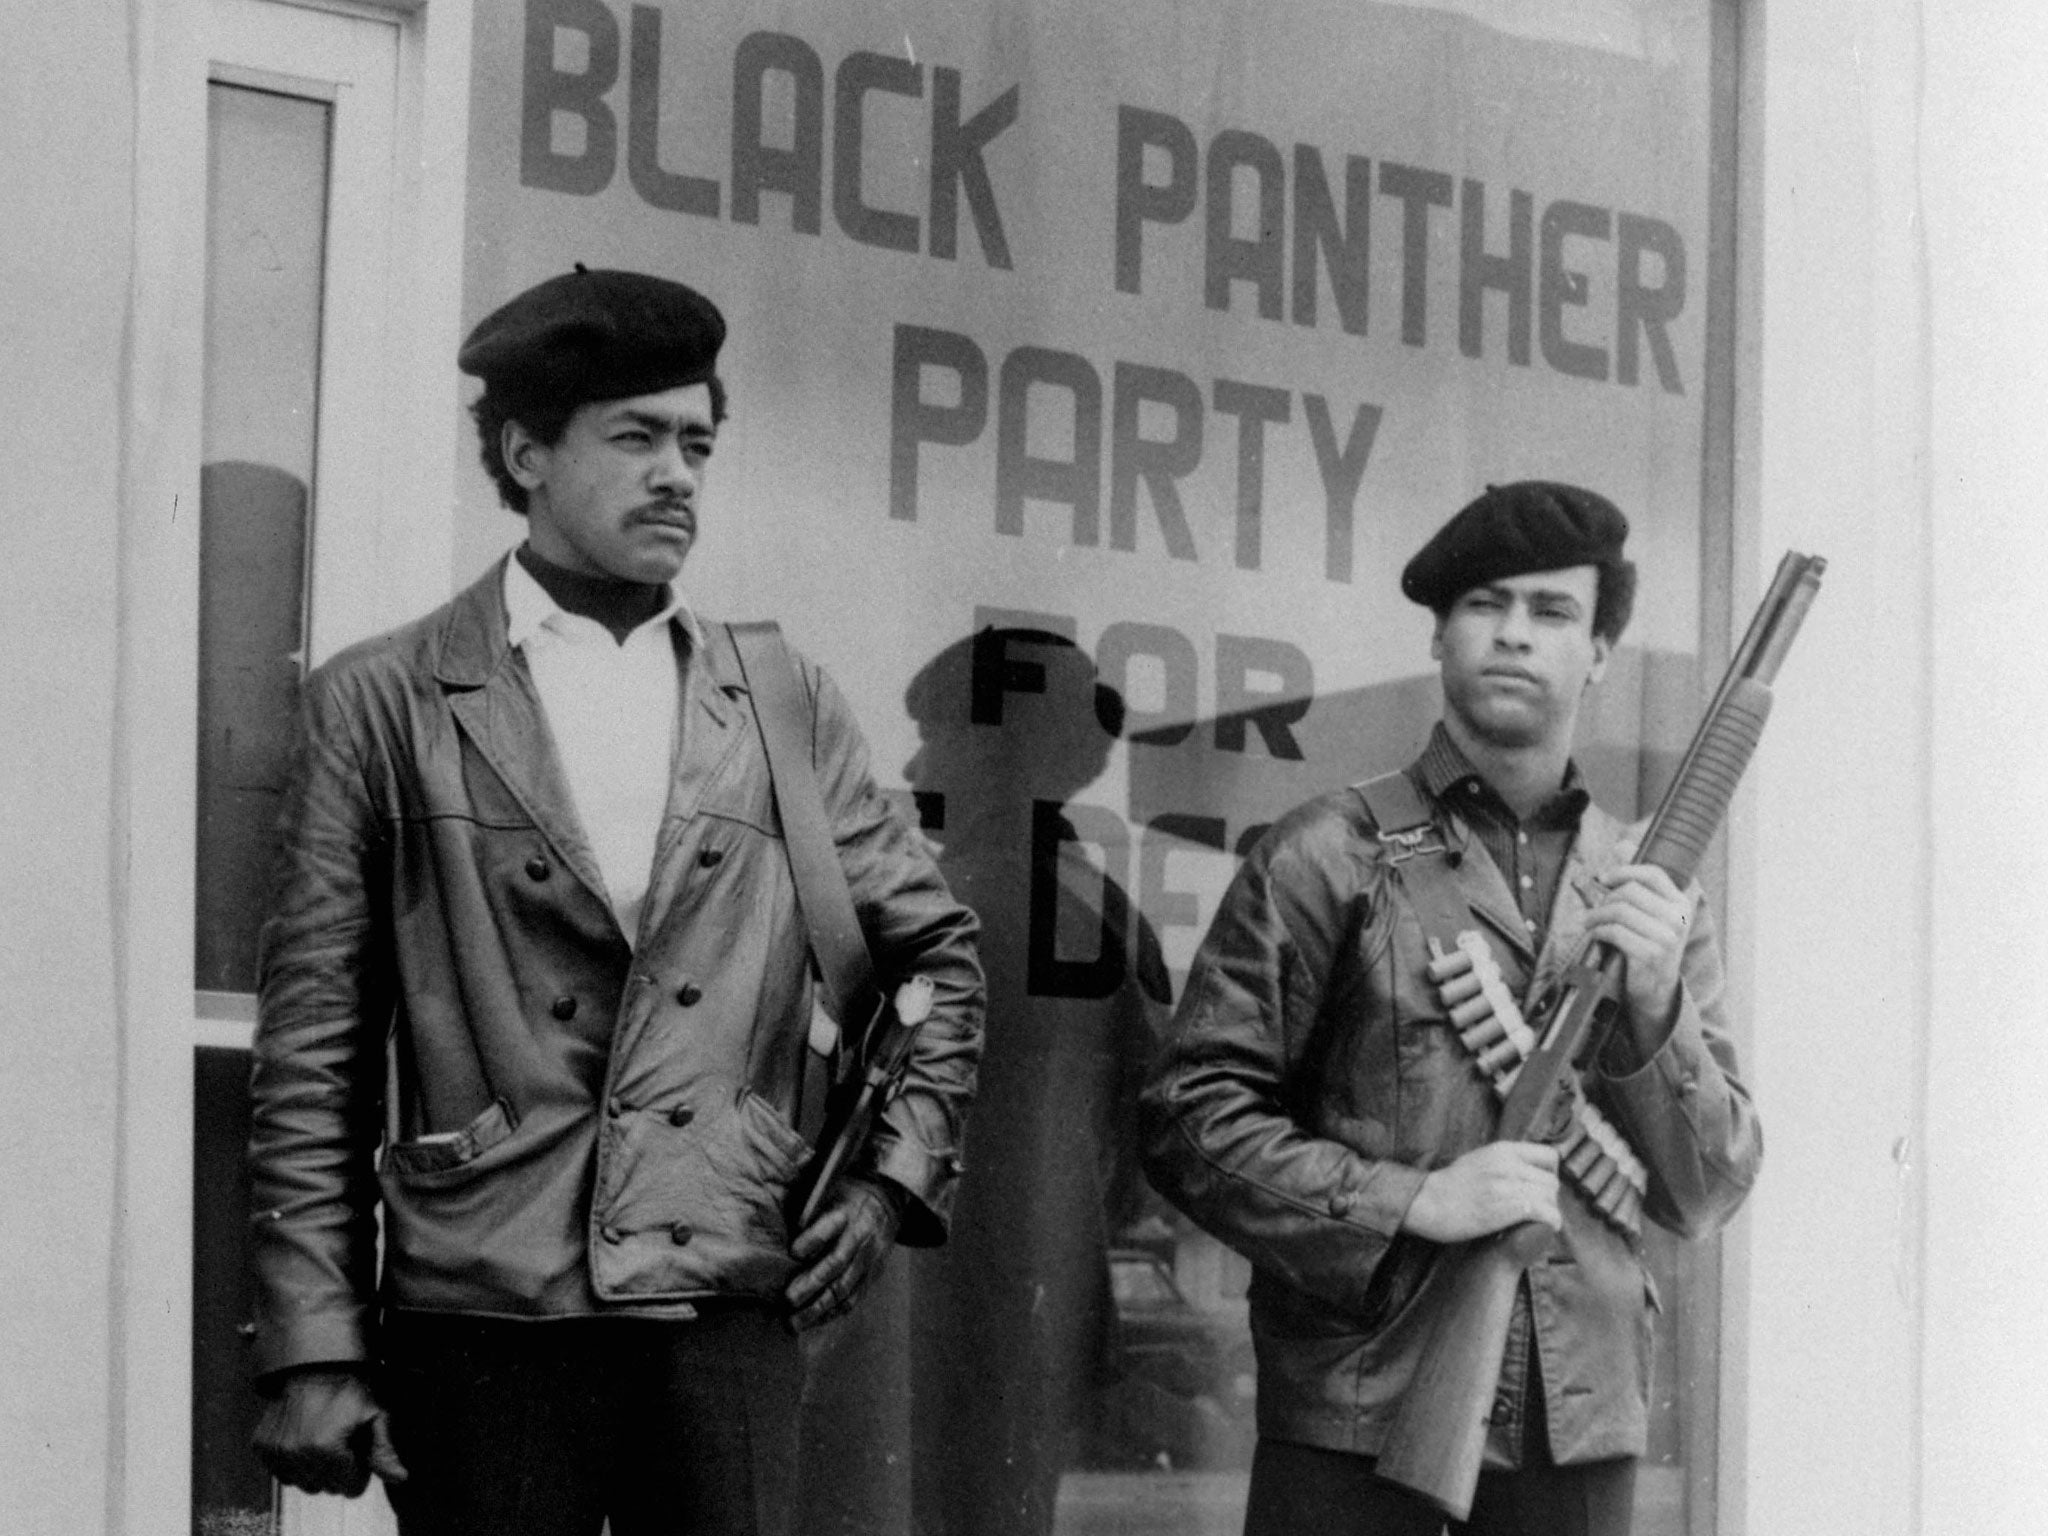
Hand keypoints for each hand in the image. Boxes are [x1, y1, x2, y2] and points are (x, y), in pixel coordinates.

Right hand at [252, 1366, 406, 1495]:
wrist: (314, 1365)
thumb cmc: (349, 1388)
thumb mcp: (375, 1415)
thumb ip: (384, 1451)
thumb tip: (400, 1478)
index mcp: (326, 1448)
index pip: (351, 1488)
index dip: (360, 1469)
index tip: (360, 1447)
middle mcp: (297, 1453)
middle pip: (327, 1488)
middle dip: (340, 1470)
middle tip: (344, 1440)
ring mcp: (276, 1452)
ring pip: (305, 1484)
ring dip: (317, 1469)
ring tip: (326, 1439)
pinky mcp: (262, 1448)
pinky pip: (283, 1474)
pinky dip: (296, 1463)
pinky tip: (306, 1441)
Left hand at [785, 1176, 902, 1330]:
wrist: (888, 1202)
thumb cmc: (847, 1198)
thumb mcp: (831, 1192)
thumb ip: (810, 1213)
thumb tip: (781, 1241)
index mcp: (848, 1212)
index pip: (830, 1227)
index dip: (812, 1240)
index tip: (793, 1252)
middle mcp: (861, 1237)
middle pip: (836, 1264)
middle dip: (810, 1285)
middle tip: (788, 1299)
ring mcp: (870, 1259)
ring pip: (844, 1289)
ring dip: (818, 1309)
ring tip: (794, 1323)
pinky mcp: (873, 1275)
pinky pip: (853, 1299)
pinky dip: (832, 1314)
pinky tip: (813, 1322)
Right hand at [1400, 1142, 1560, 1241]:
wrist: (1428, 1202)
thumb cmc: (1450, 1185)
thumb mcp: (1478, 1159)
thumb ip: (1503, 1161)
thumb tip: (1526, 1170)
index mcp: (1503, 1149)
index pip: (1549, 1156)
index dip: (1550, 1173)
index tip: (1540, 1186)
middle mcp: (1509, 1164)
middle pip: (1551, 1181)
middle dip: (1548, 1197)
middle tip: (1536, 1210)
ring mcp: (1508, 1185)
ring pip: (1550, 1198)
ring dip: (1548, 1211)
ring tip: (1536, 1221)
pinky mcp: (1508, 1208)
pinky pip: (1546, 1213)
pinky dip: (1550, 1222)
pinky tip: (1542, 1228)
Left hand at [1585, 862, 1689, 1037]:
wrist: (1656, 990)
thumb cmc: (1648, 945)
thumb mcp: (1649, 913)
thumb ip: (1637, 881)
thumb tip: (1622, 844)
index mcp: (1682, 903)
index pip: (1653, 873)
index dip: (1625, 870)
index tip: (1605, 877)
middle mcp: (1679, 918)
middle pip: (1630, 891)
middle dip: (1606, 898)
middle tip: (1596, 909)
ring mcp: (1667, 936)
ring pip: (1619, 910)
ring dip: (1596, 915)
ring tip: (1590, 922)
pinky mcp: (1651, 954)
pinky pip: (1614, 931)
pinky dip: (1598, 931)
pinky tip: (1595, 934)